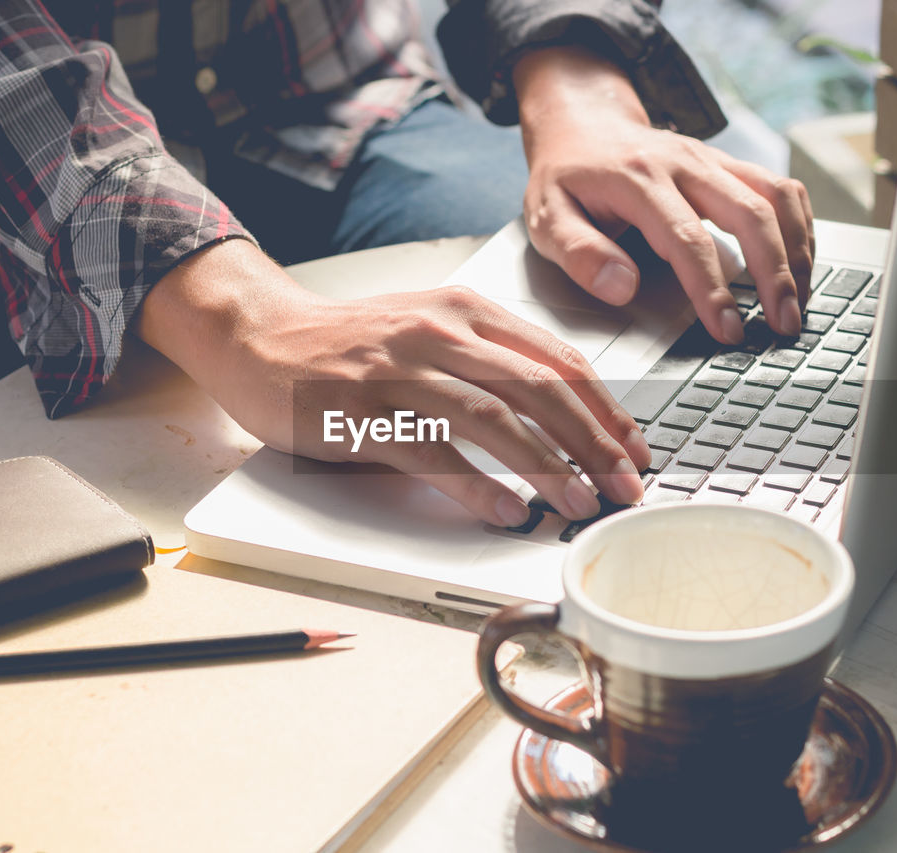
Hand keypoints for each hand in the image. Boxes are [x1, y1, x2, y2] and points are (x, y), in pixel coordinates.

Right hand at [133, 239, 651, 524]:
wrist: (262, 335)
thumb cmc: (353, 343)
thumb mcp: (431, 330)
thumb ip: (490, 363)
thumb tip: (563, 420)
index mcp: (467, 311)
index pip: (559, 361)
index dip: (606, 411)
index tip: (634, 451)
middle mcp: (440, 333)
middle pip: (540, 389)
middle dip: (593, 443)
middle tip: (623, 486)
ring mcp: (399, 370)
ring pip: (494, 417)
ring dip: (546, 465)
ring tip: (578, 501)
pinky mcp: (361, 411)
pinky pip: (432, 451)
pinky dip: (477, 485)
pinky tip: (507, 509)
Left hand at [514, 46, 814, 342]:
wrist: (583, 125)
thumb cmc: (566, 179)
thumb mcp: (546, 218)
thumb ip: (579, 253)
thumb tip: (621, 288)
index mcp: (638, 179)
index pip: (687, 239)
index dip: (712, 289)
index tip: (727, 331)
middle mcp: (684, 163)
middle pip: (750, 214)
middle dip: (775, 274)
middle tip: (784, 325)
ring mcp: (713, 160)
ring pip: (777, 196)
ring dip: (798, 252)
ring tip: (798, 302)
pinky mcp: (730, 165)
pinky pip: (782, 189)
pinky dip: (800, 227)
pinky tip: (800, 264)